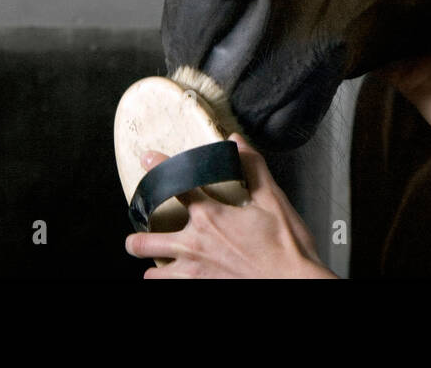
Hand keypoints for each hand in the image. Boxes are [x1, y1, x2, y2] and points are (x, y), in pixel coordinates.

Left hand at [125, 132, 338, 277]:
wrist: (294, 284)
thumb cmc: (286, 246)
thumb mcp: (273, 200)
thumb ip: (252, 168)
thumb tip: (236, 142)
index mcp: (210, 217)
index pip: (176, 186)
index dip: (158, 169)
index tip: (148, 159)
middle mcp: (194, 245)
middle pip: (145, 241)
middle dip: (136, 239)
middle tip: (136, 237)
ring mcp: (194, 272)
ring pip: (153, 273)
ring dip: (152, 266)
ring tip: (156, 262)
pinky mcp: (201, 289)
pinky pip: (170, 289)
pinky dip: (169, 283)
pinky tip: (176, 279)